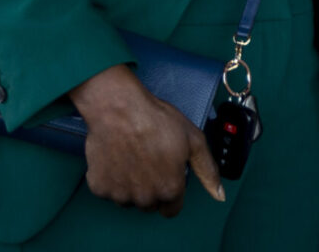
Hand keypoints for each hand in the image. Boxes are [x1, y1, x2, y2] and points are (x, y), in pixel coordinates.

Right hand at [69, 64, 224, 215]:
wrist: (119, 109)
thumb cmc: (156, 121)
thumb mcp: (194, 140)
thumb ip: (207, 171)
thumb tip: (219, 195)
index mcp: (170, 188)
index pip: (172, 209)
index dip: (172, 192)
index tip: (167, 177)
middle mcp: (145, 197)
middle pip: (151, 204)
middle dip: (152, 188)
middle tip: (150, 161)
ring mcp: (120, 194)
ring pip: (129, 199)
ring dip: (131, 185)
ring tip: (133, 157)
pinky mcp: (99, 187)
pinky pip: (108, 191)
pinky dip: (112, 179)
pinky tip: (117, 158)